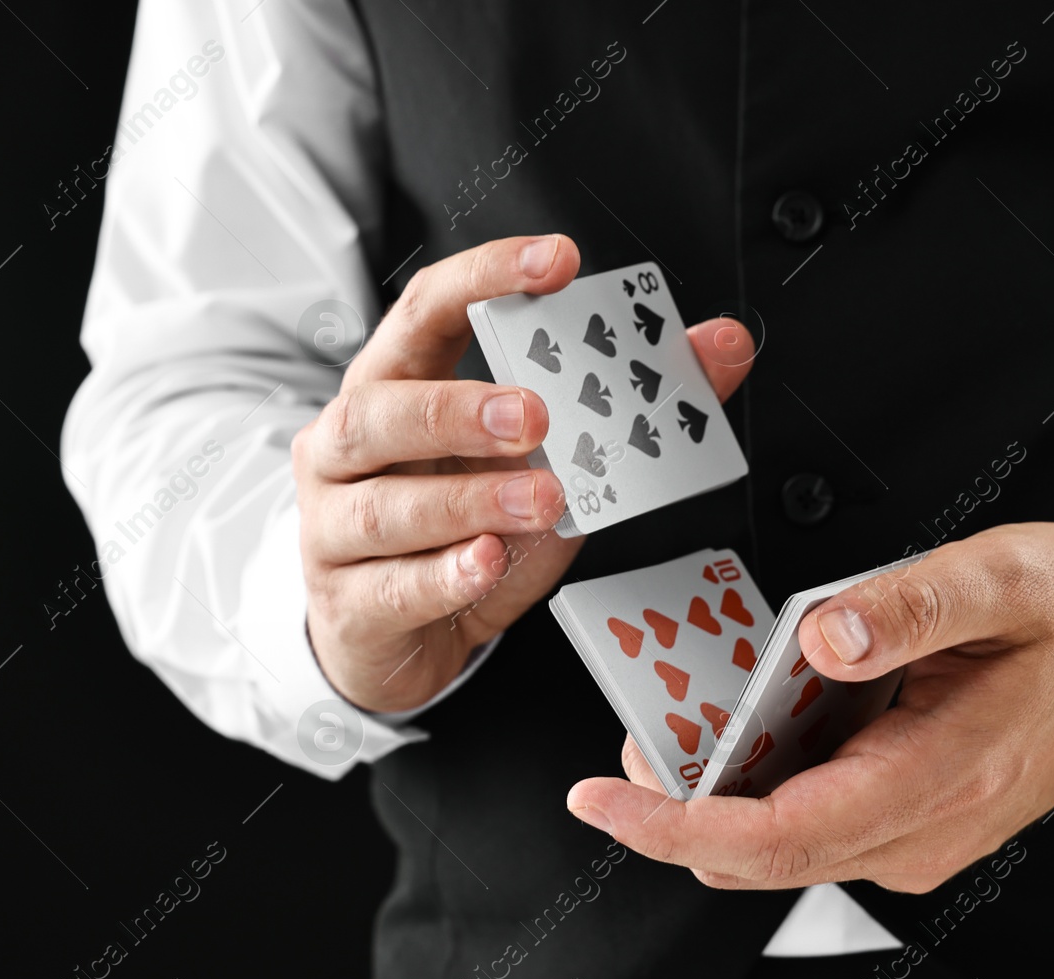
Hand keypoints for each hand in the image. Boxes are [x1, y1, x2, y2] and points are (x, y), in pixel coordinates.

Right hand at [293, 235, 755, 710]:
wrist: (399, 640)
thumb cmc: (464, 535)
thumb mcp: (547, 464)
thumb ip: (625, 408)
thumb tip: (721, 347)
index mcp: (392, 388)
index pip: (424, 310)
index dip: (485, 277)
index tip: (557, 263)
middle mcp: (345, 450)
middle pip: (380, 409)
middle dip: (458, 407)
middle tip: (537, 414)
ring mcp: (332, 529)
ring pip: (386, 505)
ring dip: (468, 500)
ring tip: (540, 498)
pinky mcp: (347, 603)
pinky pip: (393, 586)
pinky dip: (445, 575)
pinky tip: (485, 563)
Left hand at [566, 523, 1053, 891]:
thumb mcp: (1000, 580)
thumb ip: (908, 607)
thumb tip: (821, 639)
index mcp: (937, 776)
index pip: (781, 835)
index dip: (677, 825)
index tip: (605, 798)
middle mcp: (917, 830)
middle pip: (759, 854)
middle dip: (673, 806)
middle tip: (635, 727)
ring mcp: (909, 836)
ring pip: (775, 844)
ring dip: (711, 794)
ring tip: (684, 713)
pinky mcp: (901, 822)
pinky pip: (804, 822)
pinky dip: (755, 783)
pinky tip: (744, 722)